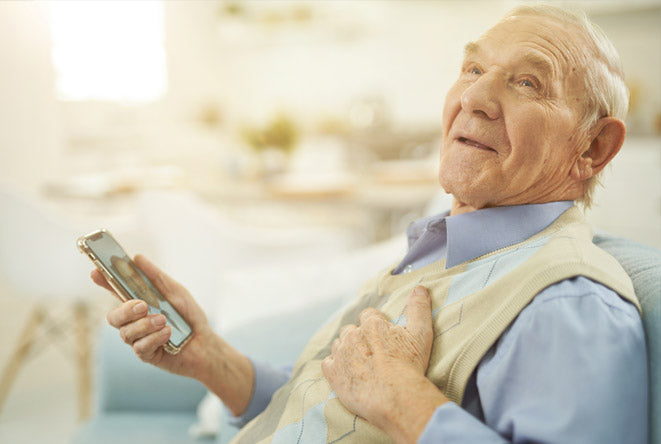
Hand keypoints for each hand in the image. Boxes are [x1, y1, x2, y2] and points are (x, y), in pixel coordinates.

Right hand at [93, 254, 210, 376]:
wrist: (205, 343)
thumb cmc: (189, 316)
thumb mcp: (176, 292)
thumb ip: (156, 277)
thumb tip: (137, 258)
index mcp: (138, 303)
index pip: (116, 291)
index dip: (103, 282)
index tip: (96, 272)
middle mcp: (134, 322)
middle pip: (113, 317)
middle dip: (125, 310)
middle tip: (143, 305)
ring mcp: (138, 339)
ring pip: (125, 333)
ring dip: (145, 325)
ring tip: (164, 320)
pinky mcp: (146, 354)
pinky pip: (140, 347)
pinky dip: (154, 338)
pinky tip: (168, 333)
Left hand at [321, 286, 447, 443]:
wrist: (396, 397)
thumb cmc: (410, 366)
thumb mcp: (421, 334)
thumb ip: (419, 309)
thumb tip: (419, 288)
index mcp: (372, 324)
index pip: (368, 315)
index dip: (375, 325)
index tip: (381, 337)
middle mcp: (353, 335)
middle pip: (351, 330)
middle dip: (358, 338)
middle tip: (371, 353)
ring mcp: (341, 354)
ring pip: (338, 345)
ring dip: (346, 350)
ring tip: (359, 364)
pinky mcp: (332, 373)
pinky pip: (327, 363)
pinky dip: (334, 366)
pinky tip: (345, 373)